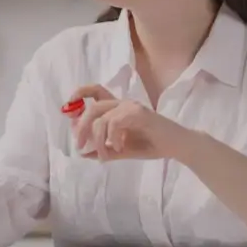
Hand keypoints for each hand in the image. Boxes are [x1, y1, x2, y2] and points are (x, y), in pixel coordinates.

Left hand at [67, 84, 185, 161]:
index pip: (97, 92)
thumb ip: (105, 150)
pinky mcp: (138, 113)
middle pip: (93, 106)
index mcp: (119, 108)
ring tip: (105, 154)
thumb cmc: (152, 145)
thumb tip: (85, 154)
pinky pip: (114, 123)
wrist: (177, 146)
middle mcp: (123, 103)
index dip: (81, 93)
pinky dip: (113, 138)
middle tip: (80, 145)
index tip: (69, 103)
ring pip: (102, 118)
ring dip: (98, 139)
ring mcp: (131, 106)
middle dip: (82, 127)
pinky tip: (121, 147)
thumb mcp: (123, 150)